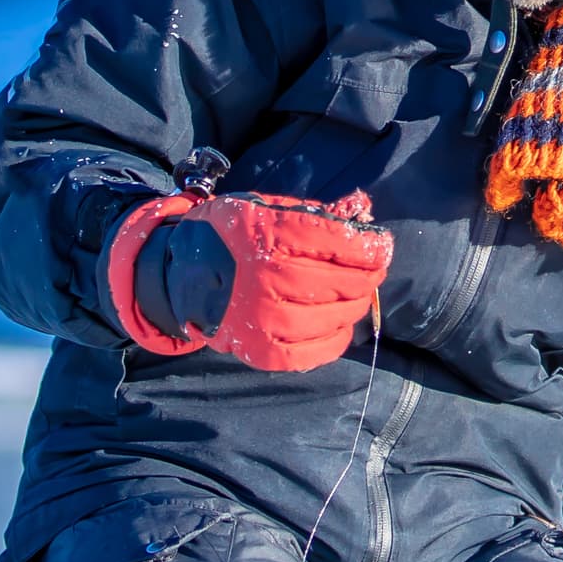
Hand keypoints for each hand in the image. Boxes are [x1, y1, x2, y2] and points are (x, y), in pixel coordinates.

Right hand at [103, 188, 391, 372]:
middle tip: (371, 271)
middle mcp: (266, 279)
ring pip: (334, 317)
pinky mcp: (259, 351)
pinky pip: (313, 352)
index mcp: (270, 236)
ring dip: (354, 305)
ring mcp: (262, 319)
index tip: (380, 246)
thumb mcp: (268, 209)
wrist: (181, 276)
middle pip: (344, 282)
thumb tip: (363, 210)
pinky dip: (334, 339)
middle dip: (367, 276)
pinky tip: (337, 323)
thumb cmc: (233, 237)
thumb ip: (316, 214)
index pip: (339, 243)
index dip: (371, 246)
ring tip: (354, 294)